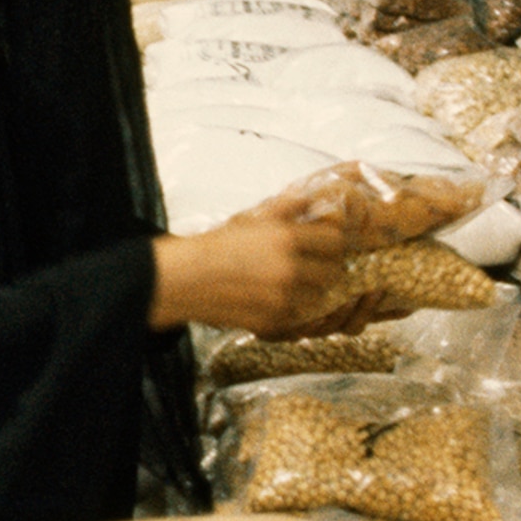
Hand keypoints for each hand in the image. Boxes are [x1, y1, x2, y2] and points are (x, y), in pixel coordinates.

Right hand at [150, 190, 363, 336]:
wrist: (185, 279)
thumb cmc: (215, 246)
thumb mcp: (251, 218)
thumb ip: (285, 208)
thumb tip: (310, 200)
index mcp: (286, 238)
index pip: (335, 241)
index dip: (331, 243)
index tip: (323, 245)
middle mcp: (290, 269)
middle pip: (333, 272)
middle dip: (325, 269)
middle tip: (311, 267)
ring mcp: (282, 298)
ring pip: (318, 297)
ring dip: (310, 292)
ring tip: (291, 285)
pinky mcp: (272, 321)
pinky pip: (297, 317)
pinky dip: (291, 310)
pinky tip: (274, 299)